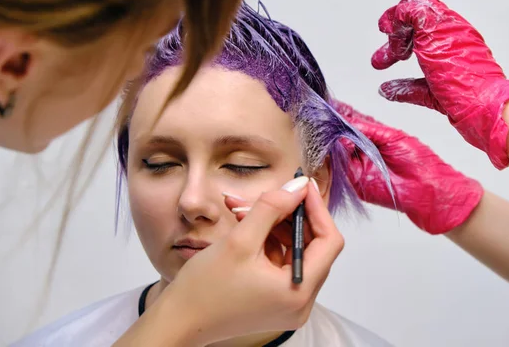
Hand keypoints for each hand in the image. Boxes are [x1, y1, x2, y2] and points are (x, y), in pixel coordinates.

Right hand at [167, 179, 341, 343]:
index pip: (329, 242)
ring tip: (245, 211)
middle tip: (270, 197)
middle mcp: (301, 302)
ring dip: (275, 227)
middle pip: (313, 246)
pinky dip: (268, 242)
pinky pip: (282, 263)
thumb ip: (271, 208)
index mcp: (299, 291)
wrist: (179, 321)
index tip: (303, 187)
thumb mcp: (240, 240)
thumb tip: (298, 187)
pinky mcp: (275, 301)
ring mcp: (289, 303)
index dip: (317, 210)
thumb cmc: (205, 289)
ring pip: (295, 252)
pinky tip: (246, 227)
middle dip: (291, 216)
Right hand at [334, 99, 482, 234]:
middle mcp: (362, 149)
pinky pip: (337, 166)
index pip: (351, 120)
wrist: (427, 191)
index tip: (329, 104)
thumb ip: (368, 129)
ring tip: (326, 127)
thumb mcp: (393, 136)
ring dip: (330, 139)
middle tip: (322, 115)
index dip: (340, 113)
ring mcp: (356, 164)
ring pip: (335, 149)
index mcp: (373, 135)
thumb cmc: (419, 162)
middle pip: (339, 134)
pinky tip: (333, 144)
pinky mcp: (353, 180)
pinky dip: (333, 156)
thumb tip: (346, 122)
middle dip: (331, 124)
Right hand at [371, 0, 508, 168]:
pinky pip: (419, 85)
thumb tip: (402, 10)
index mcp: (448, 26)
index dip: (398, 14)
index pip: (420, 6)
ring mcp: (447, 67)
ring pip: (416, 56)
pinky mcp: (445, 90)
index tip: (385, 29)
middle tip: (382, 54)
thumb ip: (416, 17)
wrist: (483, 111)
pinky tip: (388, 91)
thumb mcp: (434, 37)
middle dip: (394, 40)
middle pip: (415, 31)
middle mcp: (448, 43)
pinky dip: (401, 85)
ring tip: (380, 66)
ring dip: (395, 57)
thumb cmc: (464, 77)